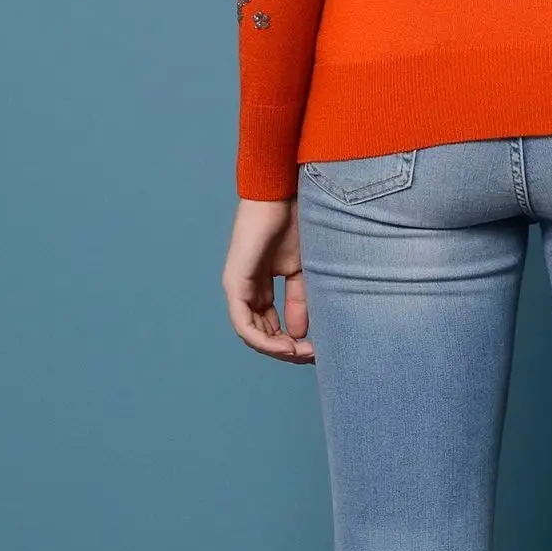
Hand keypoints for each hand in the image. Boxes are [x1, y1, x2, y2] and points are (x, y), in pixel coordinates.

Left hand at [222, 196, 314, 362]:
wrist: (283, 194)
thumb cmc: (296, 223)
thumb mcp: (303, 270)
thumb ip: (300, 300)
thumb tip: (300, 335)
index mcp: (262, 287)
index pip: (272, 326)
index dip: (293, 343)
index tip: (317, 350)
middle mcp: (247, 290)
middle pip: (262, 334)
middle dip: (287, 350)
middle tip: (312, 356)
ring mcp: (238, 287)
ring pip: (251, 334)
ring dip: (277, 349)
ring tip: (301, 353)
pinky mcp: (234, 283)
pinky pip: (243, 323)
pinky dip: (263, 339)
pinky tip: (285, 345)